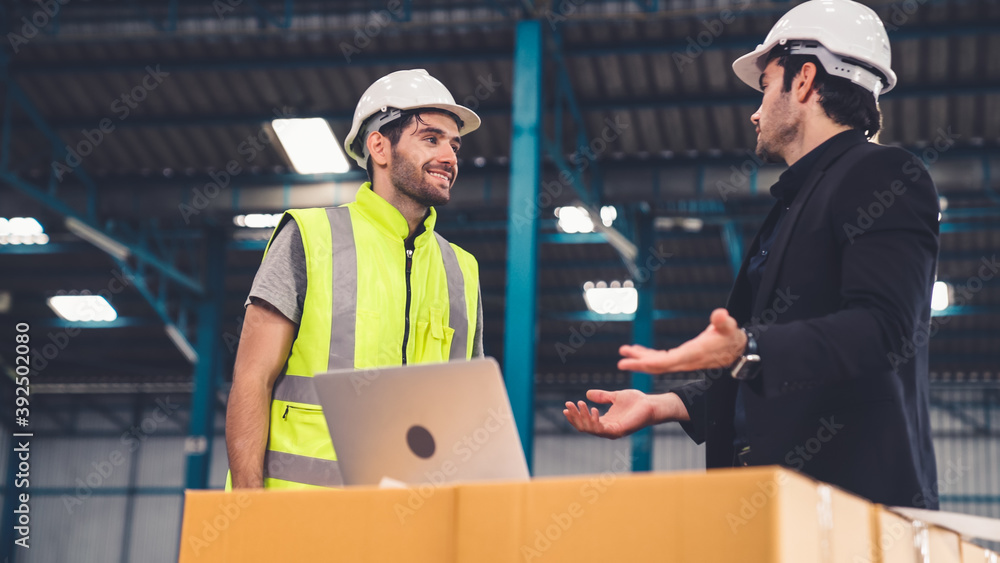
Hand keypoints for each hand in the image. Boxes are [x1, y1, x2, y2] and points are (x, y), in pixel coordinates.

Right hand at [563, 389, 656, 438]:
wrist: (651, 404)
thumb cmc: (636, 401)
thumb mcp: (615, 396)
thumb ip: (602, 396)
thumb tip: (588, 393)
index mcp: (605, 422)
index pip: (584, 423)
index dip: (574, 416)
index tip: (566, 406)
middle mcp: (607, 429)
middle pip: (584, 427)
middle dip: (574, 416)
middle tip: (569, 404)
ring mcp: (612, 432)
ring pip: (590, 429)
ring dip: (582, 417)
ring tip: (579, 403)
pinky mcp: (619, 431)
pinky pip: (602, 429)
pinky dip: (595, 420)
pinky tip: (592, 409)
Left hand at [618, 308, 745, 373]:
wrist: (738, 349)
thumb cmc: (732, 337)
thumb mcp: (729, 327)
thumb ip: (723, 322)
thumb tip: (720, 314)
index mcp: (692, 354)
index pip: (666, 362)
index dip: (647, 363)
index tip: (632, 362)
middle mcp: (684, 361)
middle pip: (657, 366)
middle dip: (639, 364)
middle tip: (621, 361)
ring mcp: (682, 361)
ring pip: (657, 363)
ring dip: (640, 358)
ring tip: (624, 352)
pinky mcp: (682, 357)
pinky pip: (661, 358)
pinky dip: (648, 354)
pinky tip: (637, 350)